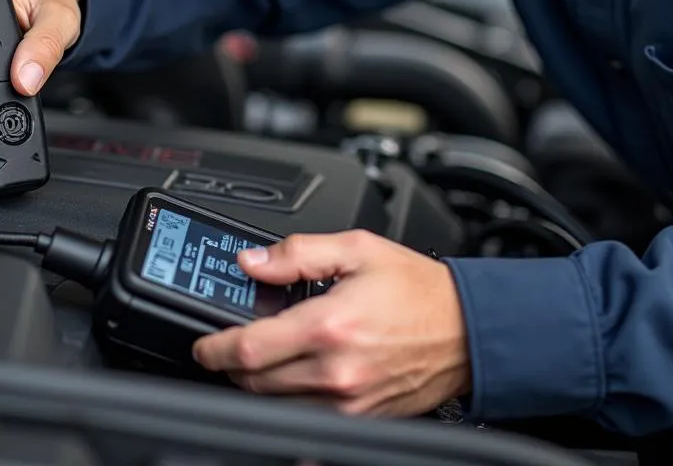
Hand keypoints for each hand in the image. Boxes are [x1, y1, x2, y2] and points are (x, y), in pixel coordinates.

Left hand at [192, 230, 470, 416]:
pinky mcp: (362, 422)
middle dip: (233, 365)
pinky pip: (308, 425)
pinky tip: (291, 386)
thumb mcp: (357, 249)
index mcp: (328, 326)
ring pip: (277, 406)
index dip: (215, 347)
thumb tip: (252, 261)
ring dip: (258, 386)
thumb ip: (298, 252)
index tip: (204, 344)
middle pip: (255, 382)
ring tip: (261, 359)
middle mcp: (336, 372)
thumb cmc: (418, 289)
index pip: (249, 348)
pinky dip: (289, 408)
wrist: (468, 329)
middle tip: (230, 345)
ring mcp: (350, 404)